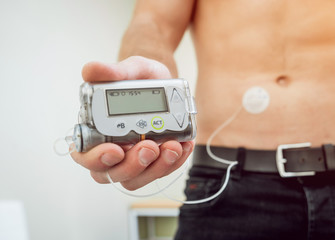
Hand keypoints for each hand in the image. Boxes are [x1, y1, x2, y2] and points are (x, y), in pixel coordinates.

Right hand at [70, 56, 194, 189]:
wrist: (163, 83)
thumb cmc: (140, 79)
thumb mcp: (129, 69)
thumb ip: (111, 71)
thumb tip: (90, 70)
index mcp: (95, 130)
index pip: (85, 155)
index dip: (96, 159)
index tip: (115, 150)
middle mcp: (112, 149)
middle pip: (113, 173)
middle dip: (132, 165)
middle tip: (150, 146)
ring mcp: (133, 158)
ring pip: (137, 179)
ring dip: (156, 167)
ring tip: (172, 146)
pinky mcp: (155, 161)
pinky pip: (161, 172)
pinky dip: (174, 162)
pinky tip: (182, 145)